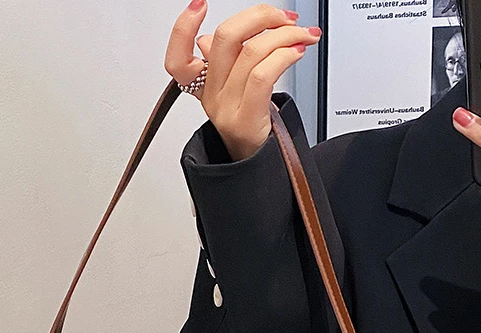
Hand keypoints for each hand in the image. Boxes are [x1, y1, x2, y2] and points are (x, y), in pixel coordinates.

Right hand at [164, 2, 320, 160]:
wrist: (258, 168)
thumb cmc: (251, 127)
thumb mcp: (231, 93)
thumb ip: (219, 64)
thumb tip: (203, 40)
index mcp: (203, 86)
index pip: (177, 60)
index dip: (182, 29)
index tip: (198, 5)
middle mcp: (211, 96)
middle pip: (224, 38)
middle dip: (261, 16)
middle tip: (284, 18)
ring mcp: (226, 109)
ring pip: (252, 51)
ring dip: (286, 35)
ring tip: (303, 36)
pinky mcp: (246, 119)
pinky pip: (263, 74)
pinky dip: (285, 55)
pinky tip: (298, 51)